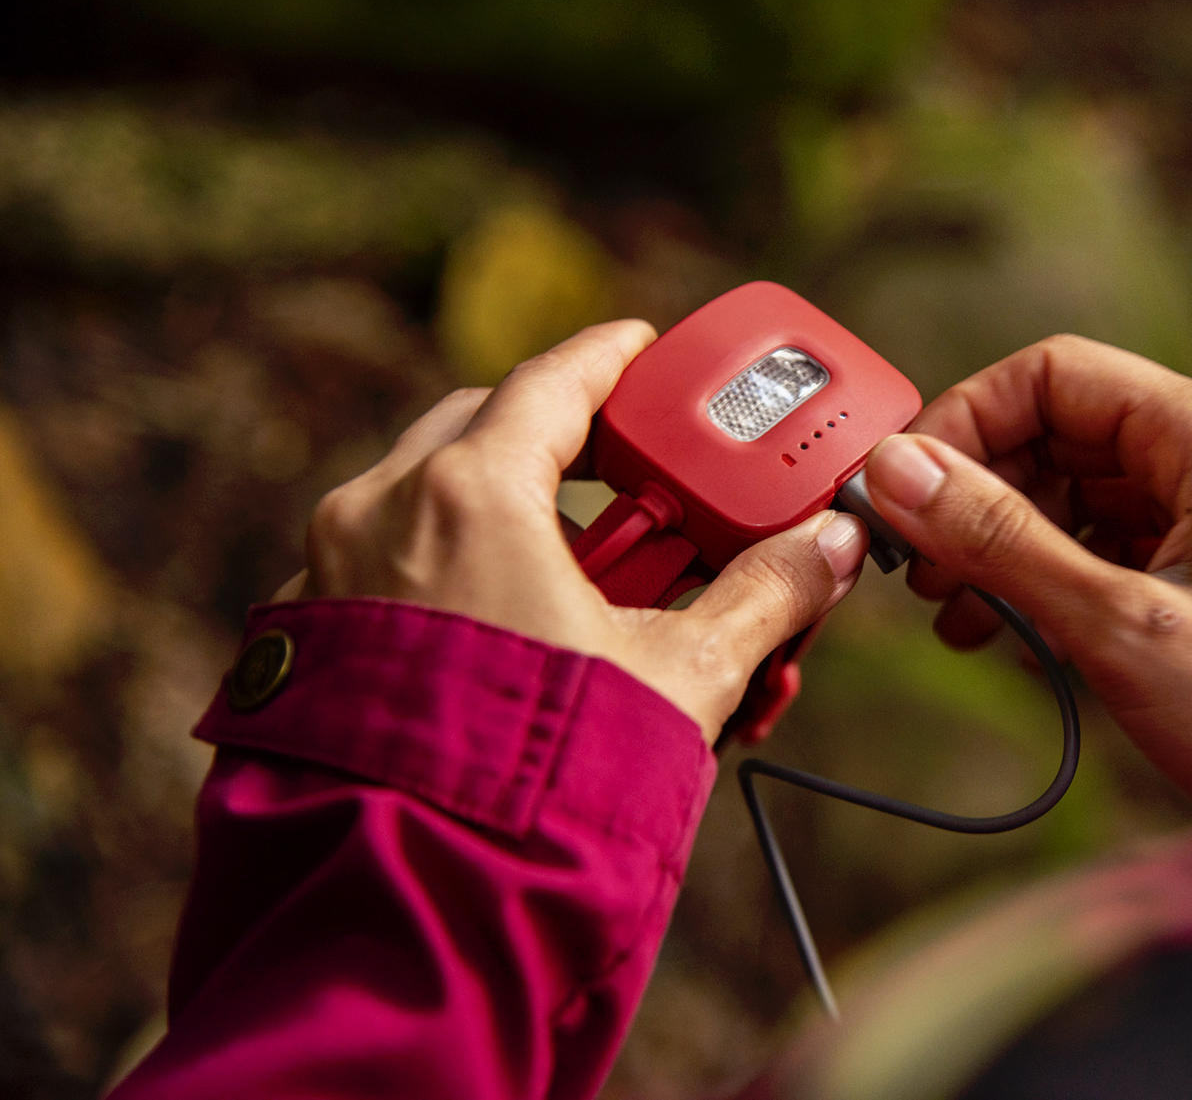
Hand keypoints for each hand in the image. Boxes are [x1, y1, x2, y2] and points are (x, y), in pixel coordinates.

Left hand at [274, 320, 867, 742]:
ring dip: (497, 512)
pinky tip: (499, 634)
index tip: (647, 351)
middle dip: (554, 441)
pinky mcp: (303, 644)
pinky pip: (378, 570)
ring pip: (420, 499)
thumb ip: (764, 596)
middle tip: (623, 474)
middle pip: (478, 429)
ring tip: (574, 577)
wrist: (416, 897)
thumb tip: (831, 548)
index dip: (614, 359)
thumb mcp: (679, 673)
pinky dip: (440, 574)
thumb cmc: (547, 775)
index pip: (553, 381)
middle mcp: (378, 515)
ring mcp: (327, 577)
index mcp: (468, 495)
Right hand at [862, 335, 1191, 830]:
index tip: (903, 493)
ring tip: (966, 620)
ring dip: (1017, 544)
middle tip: (924, 575)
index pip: (1053, 375)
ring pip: (1093, 489)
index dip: (962, 423)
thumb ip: (998, 538)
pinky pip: (1130, 538)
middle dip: (983, 495)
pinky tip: (1026, 635)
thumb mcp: (1119, 626)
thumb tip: (898, 469)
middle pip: (1069, 429)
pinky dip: (1068, 576)